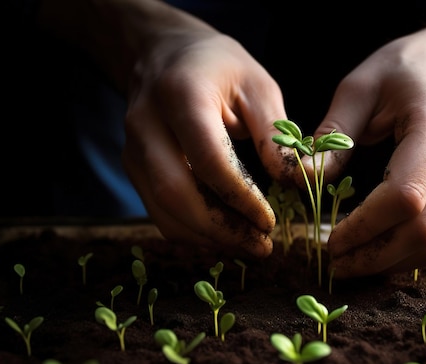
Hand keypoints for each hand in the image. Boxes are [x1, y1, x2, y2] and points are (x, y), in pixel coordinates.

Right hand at [120, 7, 290, 257]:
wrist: (165, 54)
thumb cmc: (218, 67)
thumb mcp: (258, 85)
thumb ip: (274, 134)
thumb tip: (293, 182)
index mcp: (181, 95)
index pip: (209, 160)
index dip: (241, 198)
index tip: (269, 222)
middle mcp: (146, 125)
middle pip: (176, 194)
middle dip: (221, 230)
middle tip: (260, 247)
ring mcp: (132, 149)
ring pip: (163, 210)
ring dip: (207, 238)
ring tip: (247, 246)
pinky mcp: (133, 168)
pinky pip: (158, 211)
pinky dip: (191, 231)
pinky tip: (223, 235)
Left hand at [312, 27, 425, 277]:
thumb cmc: (405, 69)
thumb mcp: (359, 88)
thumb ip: (332, 135)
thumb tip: (303, 179)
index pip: (404, 196)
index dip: (364, 226)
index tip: (330, 240)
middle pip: (425, 232)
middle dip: (375, 257)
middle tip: (336, 264)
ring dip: (392, 263)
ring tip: (352, 263)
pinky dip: (407, 255)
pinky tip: (376, 251)